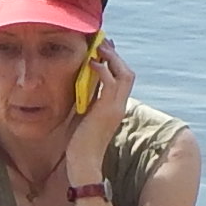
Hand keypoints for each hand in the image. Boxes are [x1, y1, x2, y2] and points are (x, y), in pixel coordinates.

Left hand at [66, 38, 132, 180]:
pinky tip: (91, 62)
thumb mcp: (83, 117)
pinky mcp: (108, 110)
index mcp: (115, 107)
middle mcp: (120, 105)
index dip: (114, 63)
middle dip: (115, 56)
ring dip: (112, 58)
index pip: (122, 79)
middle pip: (127, 73)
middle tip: (102, 42)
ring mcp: (116, 108)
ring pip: (124, 74)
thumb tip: (78, 86)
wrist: (84, 163)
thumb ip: (85, 101)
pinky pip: (111, 83)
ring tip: (99, 47)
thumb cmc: (79, 144)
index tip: (103, 50)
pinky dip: (103, 69)